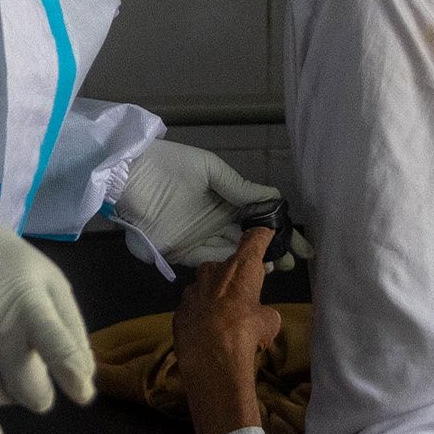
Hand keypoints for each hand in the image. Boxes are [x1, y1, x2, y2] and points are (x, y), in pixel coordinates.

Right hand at [0, 199, 94, 433]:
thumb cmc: (1, 263)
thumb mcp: (47, 280)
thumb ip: (69, 328)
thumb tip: (83, 380)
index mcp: (28, 300)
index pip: (56, 344)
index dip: (71, 374)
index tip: (81, 394)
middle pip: (26, 387)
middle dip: (38, 392)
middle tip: (35, 381)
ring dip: (7, 394)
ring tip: (3, 371)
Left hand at [115, 140, 291, 269]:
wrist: (131, 175)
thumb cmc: (171, 165)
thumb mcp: (210, 170)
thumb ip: (240, 188)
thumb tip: (273, 198)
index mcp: (225, 200)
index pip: (259, 219)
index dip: (281, 231)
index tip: (302, 246)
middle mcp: (216, 222)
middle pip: (250, 241)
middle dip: (274, 252)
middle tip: (293, 263)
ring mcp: (200, 239)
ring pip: (234, 254)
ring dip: (255, 261)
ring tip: (278, 266)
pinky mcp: (182, 252)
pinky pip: (211, 260)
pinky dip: (229, 264)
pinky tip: (250, 267)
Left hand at [175, 228, 283, 433]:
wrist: (211, 360)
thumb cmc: (246, 334)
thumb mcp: (269, 323)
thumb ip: (263, 312)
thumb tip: (259, 316)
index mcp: (240, 270)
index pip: (253, 241)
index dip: (260, 235)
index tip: (263, 230)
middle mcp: (213, 273)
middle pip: (225, 266)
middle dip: (233, 277)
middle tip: (242, 295)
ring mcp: (192, 291)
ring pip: (205, 286)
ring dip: (214, 295)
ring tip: (223, 317)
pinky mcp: (178, 311)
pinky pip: (193, 306)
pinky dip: (200, 314)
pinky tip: (207, 330)